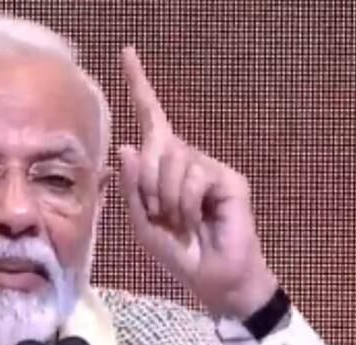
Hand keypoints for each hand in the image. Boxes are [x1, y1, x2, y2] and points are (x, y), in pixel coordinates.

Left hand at [118, 46, 277, 319]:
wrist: (213, 281)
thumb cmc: (179, 255)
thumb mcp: (143, 225)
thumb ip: (132, 188)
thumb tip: (128, 146)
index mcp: (163, 169)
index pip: (152, 120)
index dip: (139, 88)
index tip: (127, 53)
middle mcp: (187, 160)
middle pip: (155, 145)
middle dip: (146, 183)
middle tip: (158, 214)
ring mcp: (210, 168)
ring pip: (172, 161)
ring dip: (165, 197)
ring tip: (179, 221)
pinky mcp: (229, 179)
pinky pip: (194, 175)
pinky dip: (186, 202)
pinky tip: (197, 220)